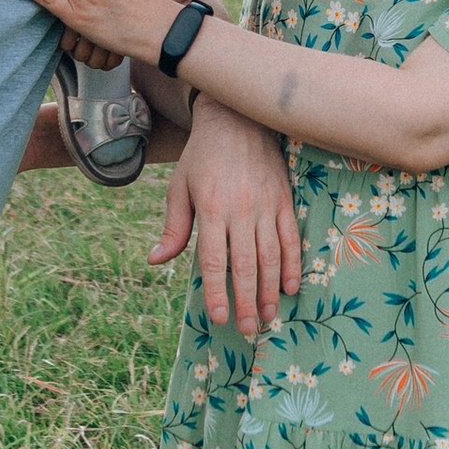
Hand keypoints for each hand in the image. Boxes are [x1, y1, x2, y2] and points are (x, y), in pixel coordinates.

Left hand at [151, 100, 301, 330]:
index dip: (217, 293)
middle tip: (249, 329)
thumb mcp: (179, 188)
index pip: (215, 261)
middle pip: (246, 265)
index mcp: (211, 209)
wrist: (236, 118)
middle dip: (246, 301)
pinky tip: (290, 287)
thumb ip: (173, 228)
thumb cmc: (202, 157)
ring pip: (271, 255)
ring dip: (270, 290)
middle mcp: (240, 210)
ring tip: (268, 316)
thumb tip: (156, 261)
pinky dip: (292, 264)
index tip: (218, 318)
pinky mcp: (283, 199)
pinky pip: (290, 238)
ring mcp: (265, 205)